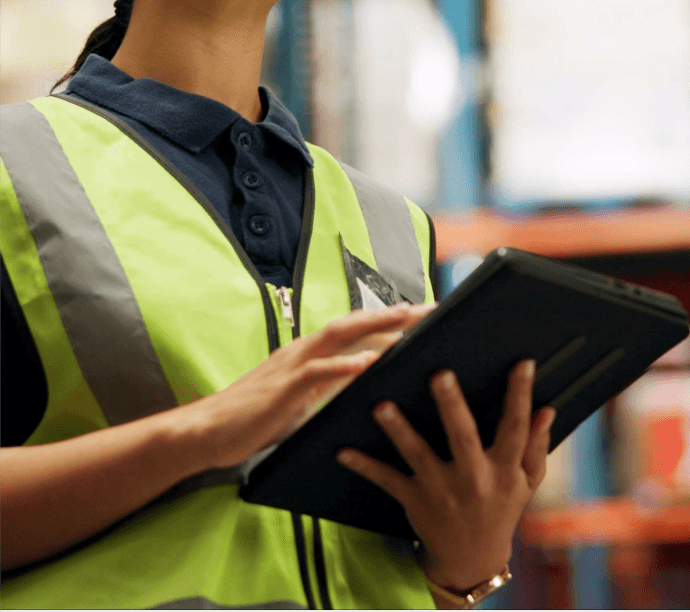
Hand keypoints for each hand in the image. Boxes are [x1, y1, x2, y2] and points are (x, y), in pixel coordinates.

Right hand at [190, 303, 435, 471]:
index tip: (422, 315)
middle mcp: (303, 350)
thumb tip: (359, 385)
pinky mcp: (284, 387)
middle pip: (355, 323)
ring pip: (340, 336)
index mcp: (308, 352)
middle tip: (432, 308)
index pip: (355, 329)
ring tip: (407, 320)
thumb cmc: (254, 417)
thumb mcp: (299, 399)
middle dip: (394, 314)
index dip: (388, 319)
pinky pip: (318, 372)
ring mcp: (293, 365)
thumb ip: (326, 388)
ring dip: (375, 326)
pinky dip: (345, 365)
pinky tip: (369, 362)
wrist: (208, 429)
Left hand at [336, 359, 554, 592]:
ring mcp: (441, 490)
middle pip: (463, 436)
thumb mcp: (525, 483)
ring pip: (418, 455)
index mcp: (503, 470)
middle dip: (451, 405)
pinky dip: (364, 465)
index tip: (522, 363)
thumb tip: (546, 410)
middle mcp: (473, 479)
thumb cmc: (499, 510)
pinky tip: (342, 450)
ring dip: (399, 430)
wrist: (471, 560)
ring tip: (382, 405)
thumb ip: (536, 446)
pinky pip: (387, 479)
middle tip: (440, 374)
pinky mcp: (414, 500)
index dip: (520, 395)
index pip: (516, 427)